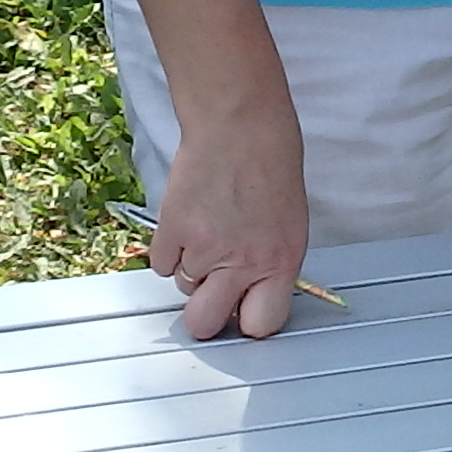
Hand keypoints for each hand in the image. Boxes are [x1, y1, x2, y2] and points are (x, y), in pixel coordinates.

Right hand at [150, 100, 309, 341]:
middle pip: (204, 324)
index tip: (244, 311)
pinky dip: (170, 250)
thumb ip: (270, 266)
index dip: (250, 321)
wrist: (240, 127)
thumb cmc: (270, 168)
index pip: (262, 324)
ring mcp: (203, 247)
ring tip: (208, 231)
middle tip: (211, 292)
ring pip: (183, 287)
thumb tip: (249, 295)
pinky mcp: (172, 229)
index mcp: (281, 262)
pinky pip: (161, 264)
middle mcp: (242, 262)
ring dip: (191, 268)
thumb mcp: (290, 226)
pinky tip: (188, 222)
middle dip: (205, 315)